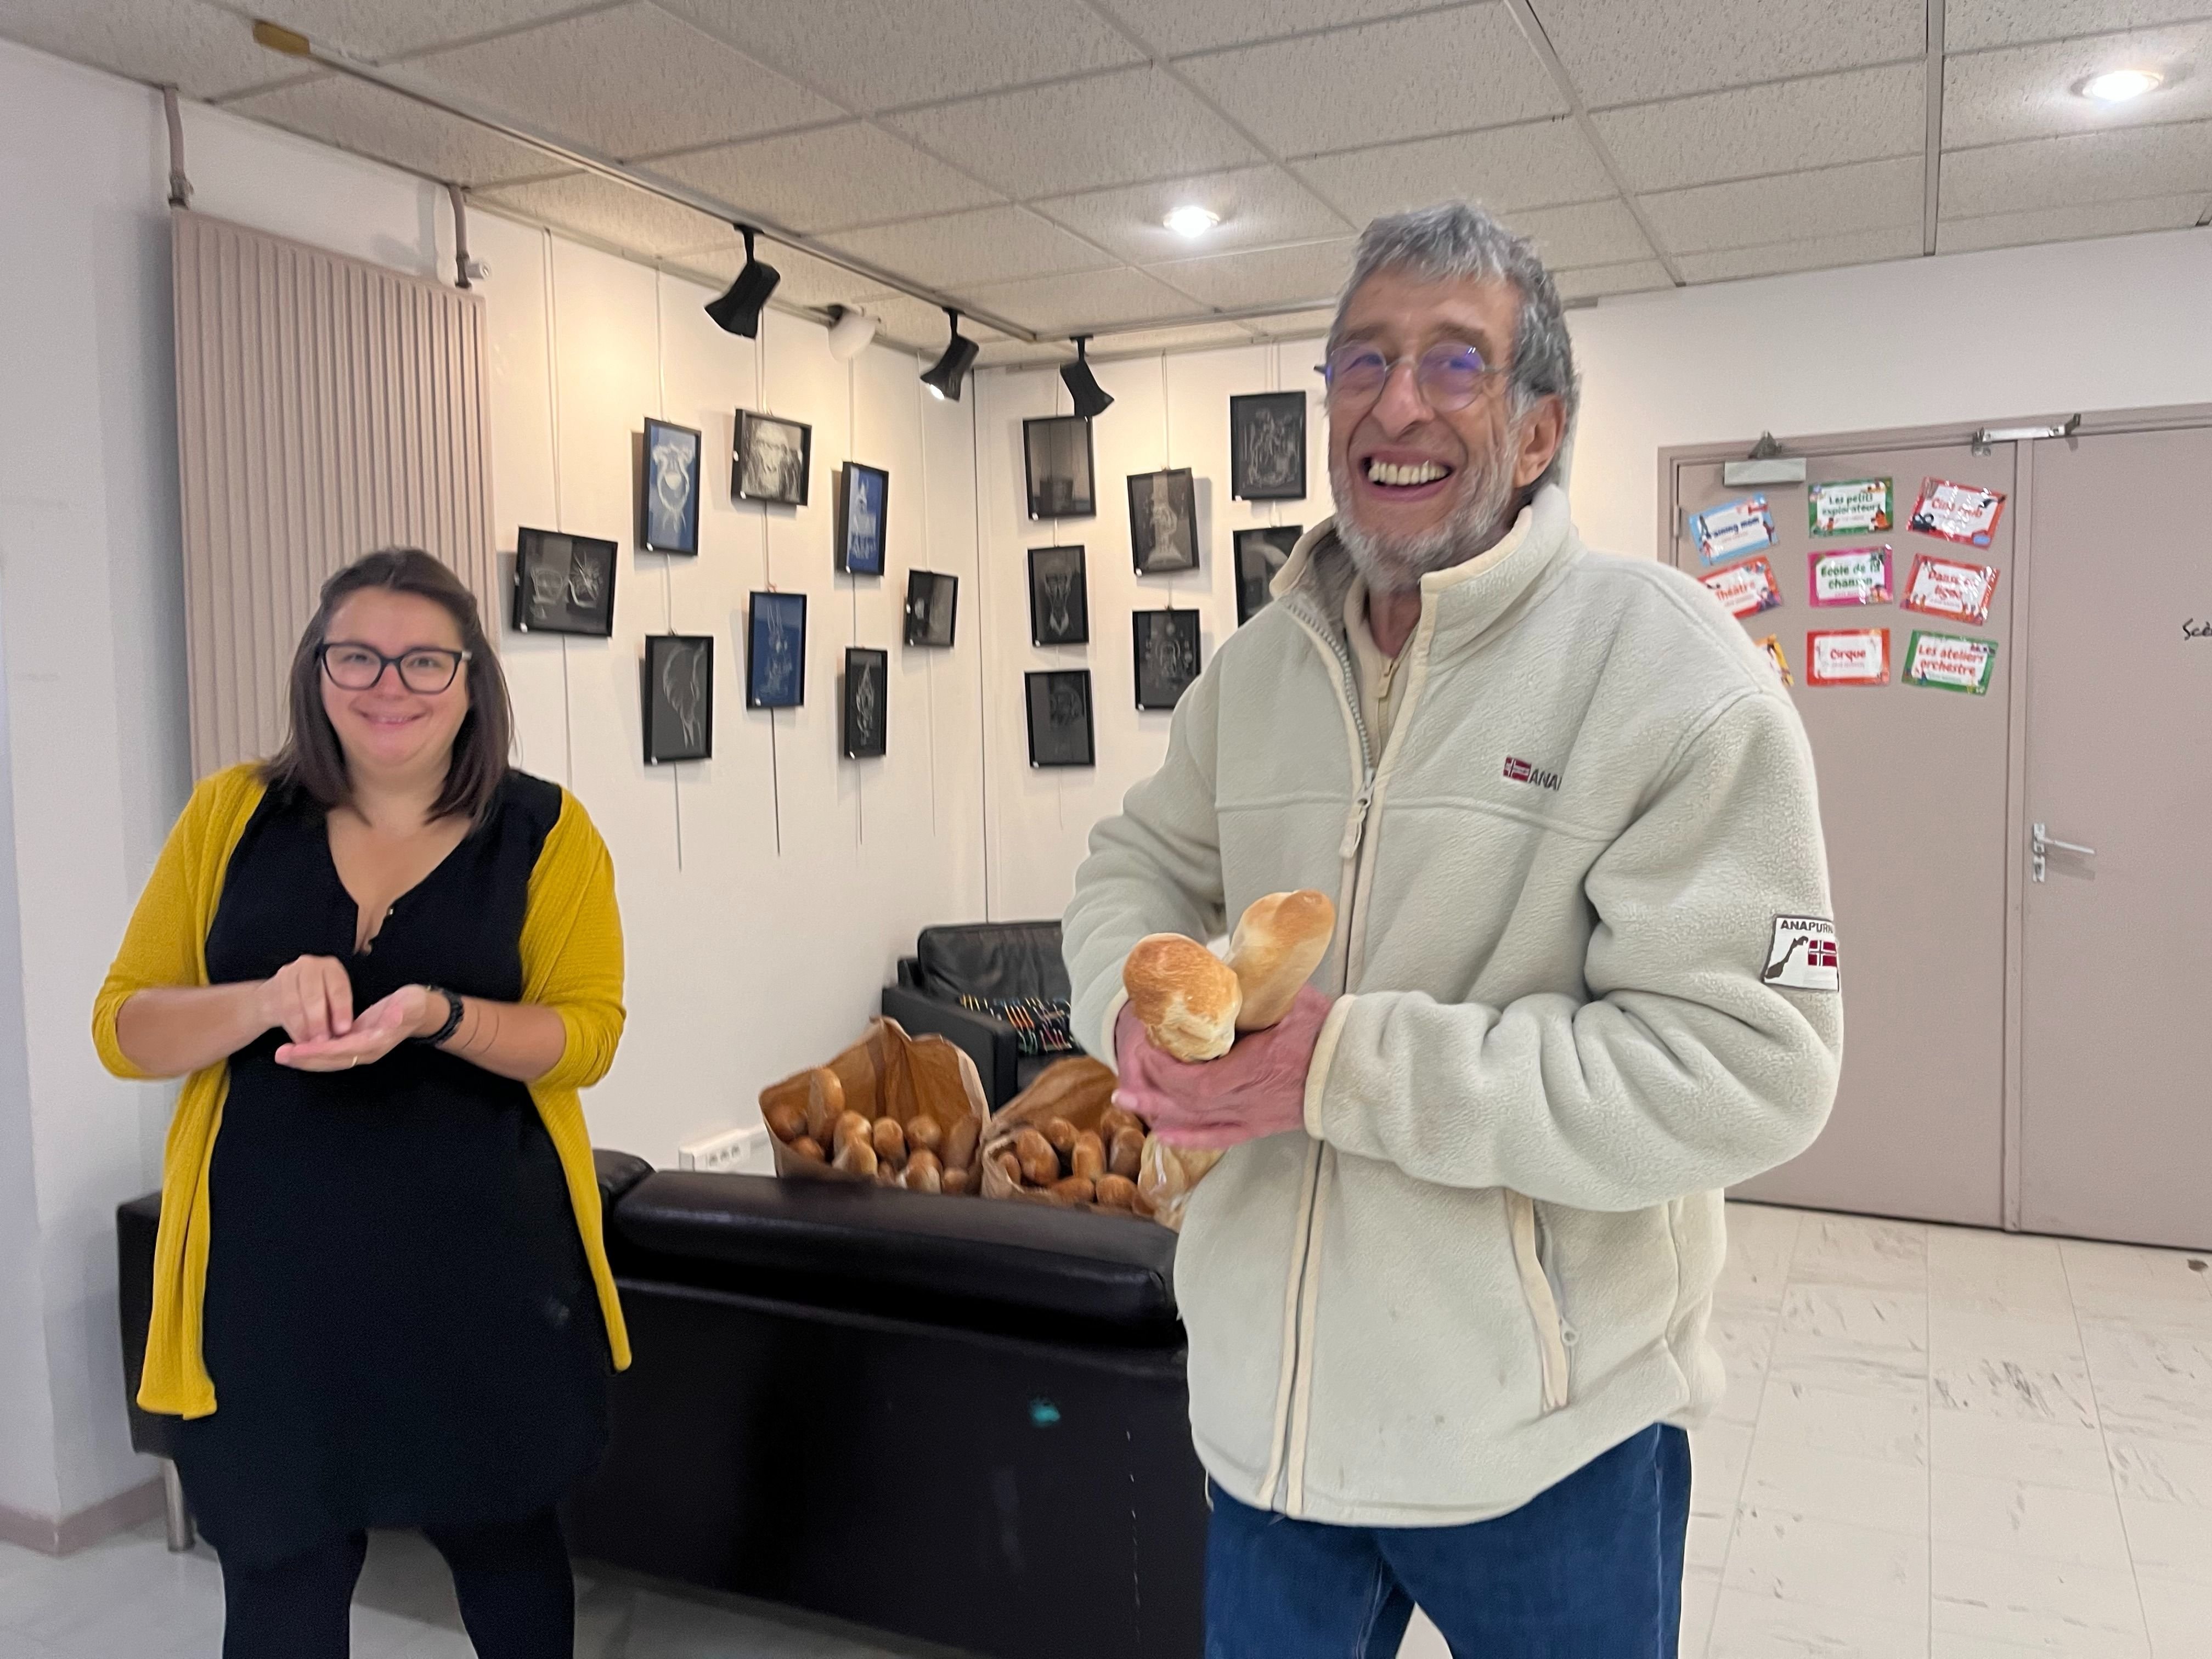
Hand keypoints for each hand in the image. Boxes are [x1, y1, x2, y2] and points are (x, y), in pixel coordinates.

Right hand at [256, 955, 354, 1043]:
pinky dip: (292, 1027)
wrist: (280, 994)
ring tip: (309, 1044)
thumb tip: (342, 1035)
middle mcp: (310, 965)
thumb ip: (336, 1014)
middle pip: (314, 995)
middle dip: (318, 1021)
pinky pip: (281, 1009)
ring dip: (303, 1027)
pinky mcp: (274, 984)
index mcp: (332, 968)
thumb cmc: (316, 1000)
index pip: (338, 988)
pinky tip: (298, 1040)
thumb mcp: (331, 1002)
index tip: (343, 1030)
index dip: (341, 1010)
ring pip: (294, 1004)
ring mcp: (289, 972)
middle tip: (322, 1041)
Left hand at [274, 984, 438, 1071]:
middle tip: (280, 1055)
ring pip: (328, 1059)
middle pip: (331, 1061)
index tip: (297, 1048)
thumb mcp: (411, 1004)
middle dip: (305, 1059)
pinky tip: (298, 1047)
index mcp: (376, 1043)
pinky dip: (313, 1052)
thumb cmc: (414, 1006)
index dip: (319, 1051)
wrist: (422, 1012)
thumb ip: (402, 1012)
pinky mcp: (355, 1043)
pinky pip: (330, 1052)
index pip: (342, 1050)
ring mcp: (359, 1050)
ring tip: (282, 1054)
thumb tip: (395, 1015)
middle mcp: (365, 1052)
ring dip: (305, 1058)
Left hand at [1112, 986, 1333, 1150]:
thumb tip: (1217, 970)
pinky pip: (1220, 1137)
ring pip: (1199, 1122)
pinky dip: (1190, 1137)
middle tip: (1122, 1086)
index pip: (1199, 1081)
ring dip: (1161, 1114)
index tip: (1150, 1050)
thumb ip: (1252, 991)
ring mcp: (1256, 1115)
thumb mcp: (1288, 1001)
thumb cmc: (1328, 1031)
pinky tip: (1167, 1134)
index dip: (1168, 1072)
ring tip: (1129, 1105)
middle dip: (1153, 1094)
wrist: (1359, 1067)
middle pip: (1190, 1104)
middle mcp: (1251, 1098)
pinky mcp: (1263, 1124)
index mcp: (1257, 1068)